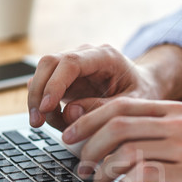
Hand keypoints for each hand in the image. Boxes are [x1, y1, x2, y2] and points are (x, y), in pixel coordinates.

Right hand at [27, 44, 181, 130]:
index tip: (46, 107)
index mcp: (105, 56)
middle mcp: (84, 56)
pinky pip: (44, 88)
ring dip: (37, 101)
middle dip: (37, 93)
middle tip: (37, 122)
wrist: (145, 87)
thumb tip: (70, 112)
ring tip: (48, 124)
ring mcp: (72, 67)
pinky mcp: (65, 80)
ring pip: (41, 75)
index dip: (54, 84)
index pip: (70, 62)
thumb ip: (103, 108)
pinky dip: (42, 106)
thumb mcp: (132, 104)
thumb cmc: (142, 93)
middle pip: (48, 63)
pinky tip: (53, 120)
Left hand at [62, 97, 181, 181]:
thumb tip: (114, 141)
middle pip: (116, 125)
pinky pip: (144, 175)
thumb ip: (155, 130)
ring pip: (125, 150)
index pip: (119, 105)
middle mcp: (176, 123)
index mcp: (173, 110)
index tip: (68, 135)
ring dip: (101, 172)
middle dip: (87, 146)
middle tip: (78, 167)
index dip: (87, 119)